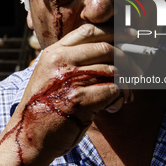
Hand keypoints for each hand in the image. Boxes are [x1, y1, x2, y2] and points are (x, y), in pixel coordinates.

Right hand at [0, 24, 139, 165]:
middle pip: (105, 48)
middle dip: (127, 59)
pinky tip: (116, 105)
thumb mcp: (51, 74)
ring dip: (126, 82)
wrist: (28, 135)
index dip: (114, 31)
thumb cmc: (44, 106)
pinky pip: (113, 90)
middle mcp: (61, 61)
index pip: (89, 31)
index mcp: (54, 52)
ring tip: (126, 92)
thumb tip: (111, 53)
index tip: (129, 36)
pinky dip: (120, 97)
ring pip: (113, 69)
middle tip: (137, 71)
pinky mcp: (79, 99)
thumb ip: (74, 60)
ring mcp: (70, 79)